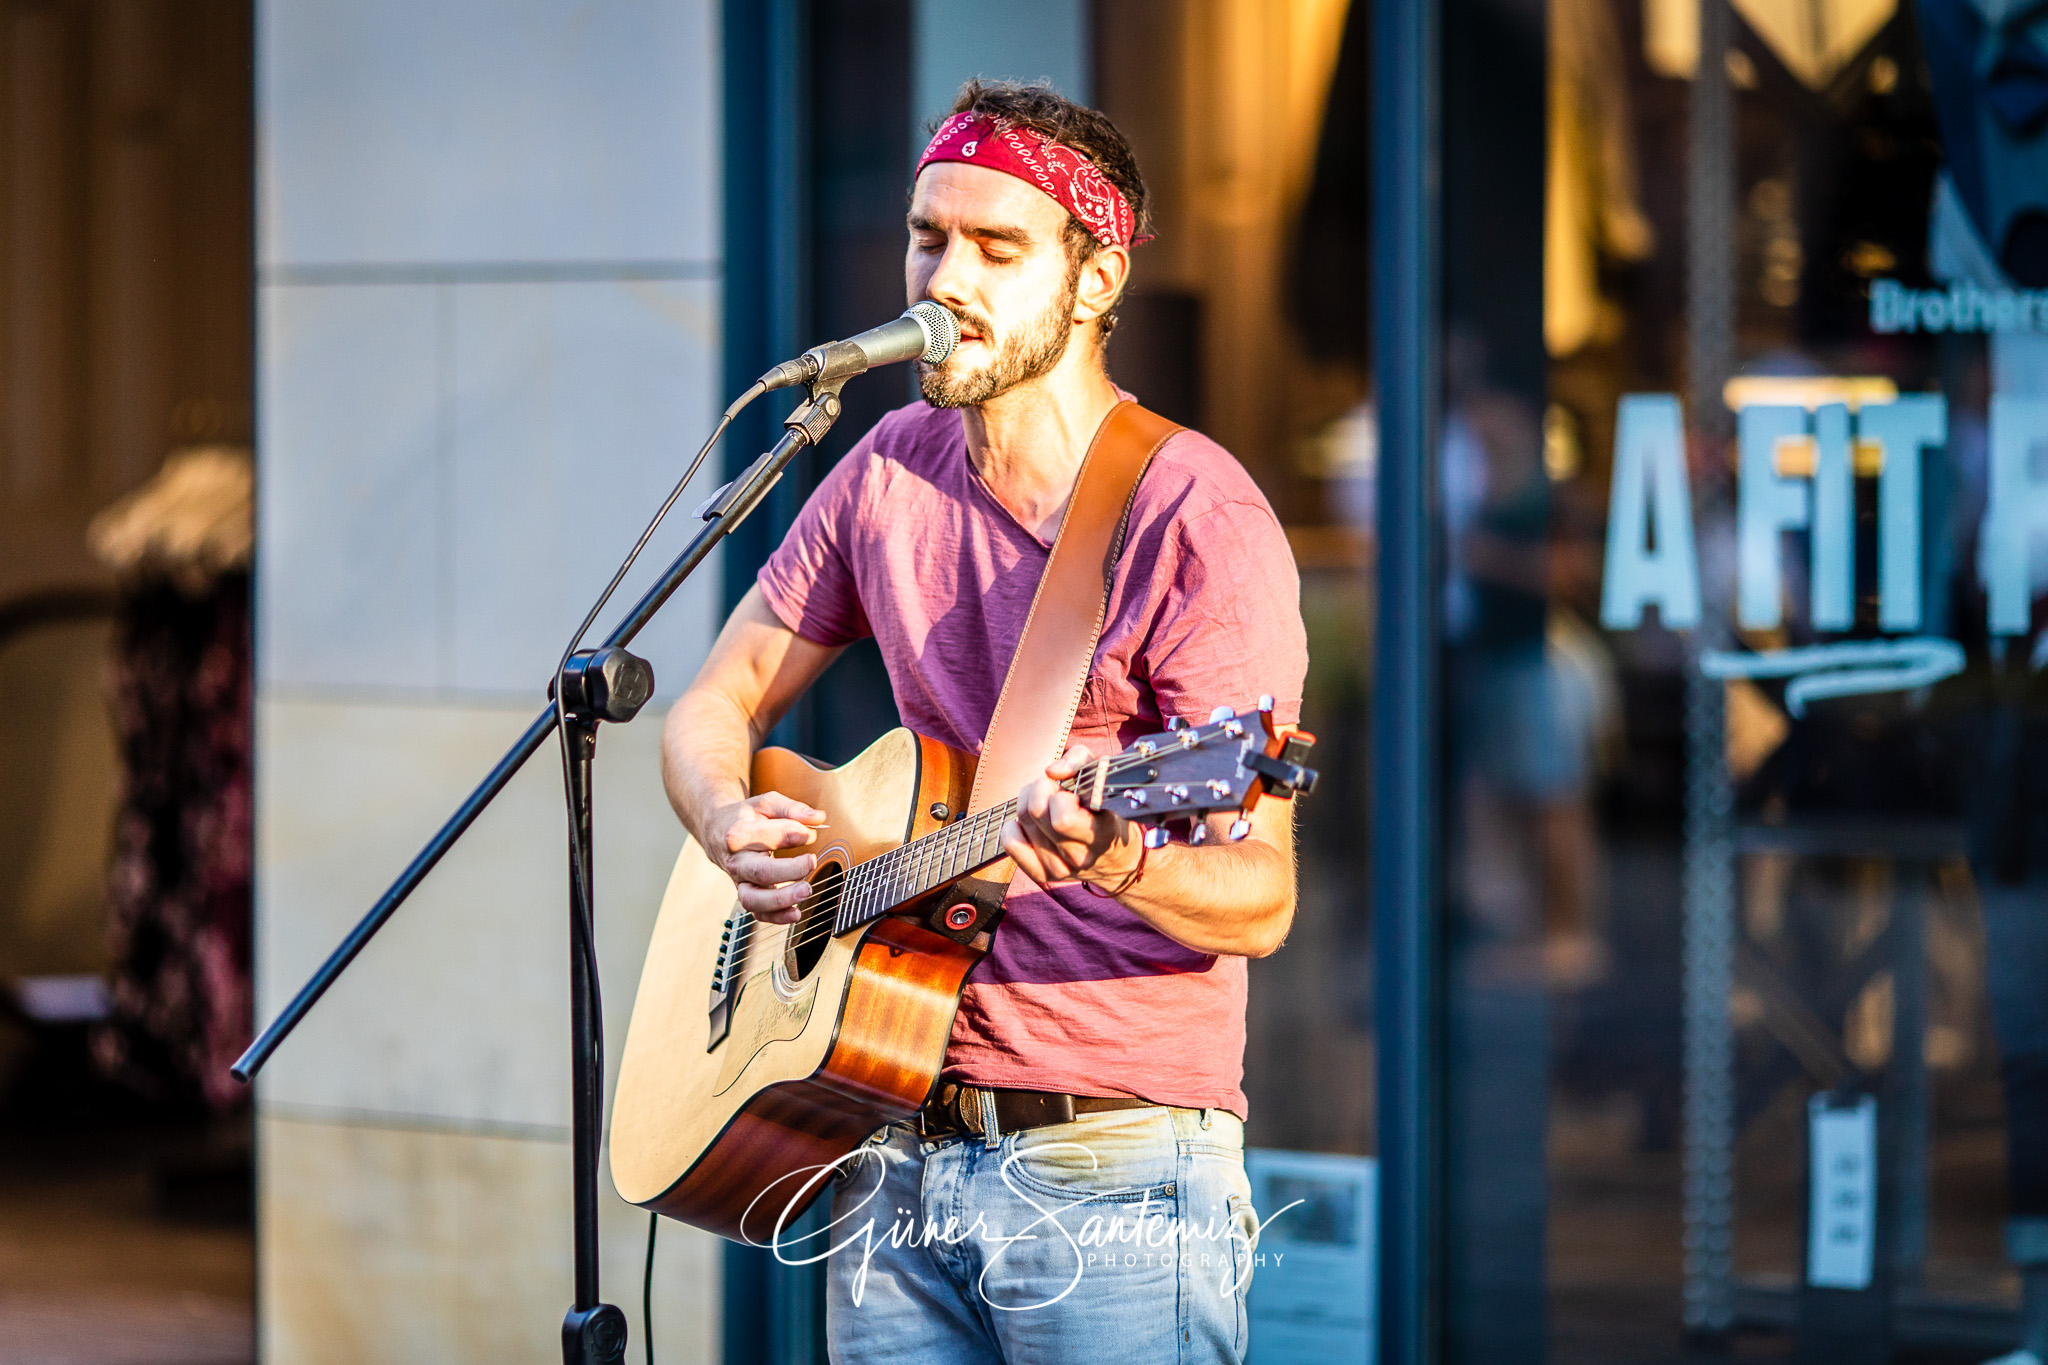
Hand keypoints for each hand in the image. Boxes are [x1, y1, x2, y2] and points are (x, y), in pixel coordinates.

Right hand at [704, 791, 827, 923]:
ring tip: (806, 891)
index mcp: (739, 833)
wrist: (718, 831)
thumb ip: (793, 808)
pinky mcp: (746, 894)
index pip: (770, 835)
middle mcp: (736, 861)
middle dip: (790, 870)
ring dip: (781, 900)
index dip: (795, 833)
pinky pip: (757, 913)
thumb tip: (818, 818)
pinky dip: (776, 917)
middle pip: (761, 871)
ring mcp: (739, 881)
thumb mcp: (767, 804)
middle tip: (812, 862)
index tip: (811, 832)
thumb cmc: (747, 817)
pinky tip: (796, 913)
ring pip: (754, 899)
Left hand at [1002, 744, 1141, 891]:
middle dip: (1040, 789)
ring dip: (1029, 803)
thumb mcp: (1103, 777)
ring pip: (1022, 822)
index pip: (1062, 819)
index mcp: (1100, 833)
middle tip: (1053, 789)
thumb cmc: (1106, 809)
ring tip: (1047, 805)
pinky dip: (1014, 826)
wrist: (1116, 858)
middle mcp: (1080, 856)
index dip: (1059, 795)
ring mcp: (1061, 869)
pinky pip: (1011, 843)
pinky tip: (1032, 824)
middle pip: (1035, 813)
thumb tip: (1051, 771)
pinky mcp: (1043, 875)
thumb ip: (1079, 761)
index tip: (1070, 791)